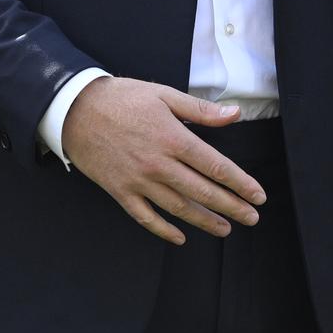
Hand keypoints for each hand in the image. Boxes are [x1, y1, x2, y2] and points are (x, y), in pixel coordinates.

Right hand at [58, 77, 263, 245]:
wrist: (75, 109)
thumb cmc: (121, 98)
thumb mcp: (163, 95)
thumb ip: (200, 110)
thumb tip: (235, 114)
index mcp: (173, 138)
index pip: (215, 166)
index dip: (240, 183)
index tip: (258, 195)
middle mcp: (159, 164)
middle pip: (203, 192)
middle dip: (231, 207)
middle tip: (252, 218)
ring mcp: (138, 181)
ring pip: (178, 208)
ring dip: (205, 221)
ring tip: (225, 229)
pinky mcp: (120, 191)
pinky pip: (145, 217)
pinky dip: (164, 230)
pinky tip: (180, 238)